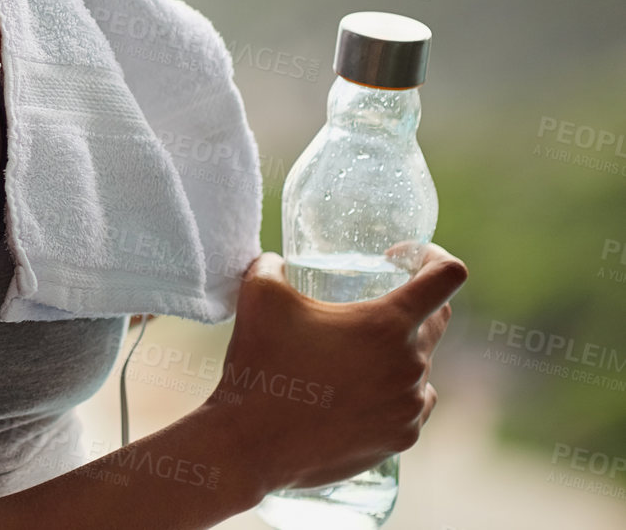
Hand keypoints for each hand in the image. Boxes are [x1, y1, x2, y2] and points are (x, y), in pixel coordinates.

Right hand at [207, 243, 467, 492]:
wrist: (252, 444)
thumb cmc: (260, 365)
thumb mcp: (259, 296)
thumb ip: (271, 265)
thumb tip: (276, 261)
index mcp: (387, 324)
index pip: (447, 276)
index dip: (433, 255)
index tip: (398, 258)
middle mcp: (411, 364)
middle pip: (438, 320)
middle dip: (410, 306)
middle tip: (363, 309)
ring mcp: (410, 406)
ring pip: (421, 365)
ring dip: (395, 354)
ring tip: (348, 358)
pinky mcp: (402, 438)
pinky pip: (412, 404)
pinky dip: (392, 392)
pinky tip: (356, 393)